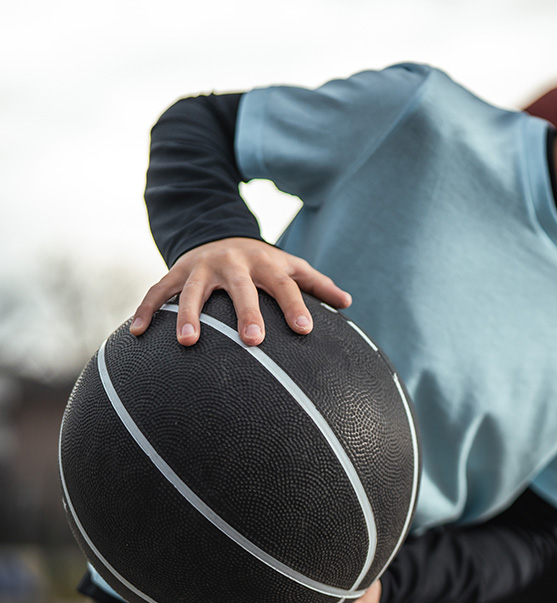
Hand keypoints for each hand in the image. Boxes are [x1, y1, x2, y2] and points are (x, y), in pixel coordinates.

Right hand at [130, 237, 351, 346]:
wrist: (218, 234)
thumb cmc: (262, 263)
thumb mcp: (290, 266)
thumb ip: (317, 284)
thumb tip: (348, 303)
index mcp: (265, 264)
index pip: (285, 286)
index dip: (296, 306)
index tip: (305, 330)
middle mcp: (233, 263)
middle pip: (241, 288)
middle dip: (247, 312)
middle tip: (253, 341)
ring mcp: (202, 266)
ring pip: (194, 290)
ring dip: (189, 314)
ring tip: (189, 342)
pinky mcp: (176, 272)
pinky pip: (158, 291)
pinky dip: (147, 310)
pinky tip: (138, 333)